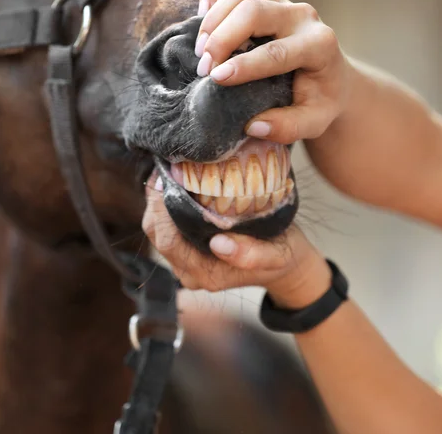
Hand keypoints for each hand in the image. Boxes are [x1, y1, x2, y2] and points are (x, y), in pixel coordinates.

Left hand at [142, 175, 331, 308]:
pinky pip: (166, 227)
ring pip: (157, 230)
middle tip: (164, 167)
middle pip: (156, 234)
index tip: (167, 177)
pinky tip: (174, 183)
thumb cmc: (280, 256)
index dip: (161, 210)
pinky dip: (165, 205)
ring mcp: (186, 262)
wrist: (286, 265)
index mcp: (205, 273)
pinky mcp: (187, 251)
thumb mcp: (276, 255)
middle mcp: (189, 271)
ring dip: (157, 201)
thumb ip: (251, 255)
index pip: (169, 240)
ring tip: (167, 171)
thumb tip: (219, 244)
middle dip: (155, 200)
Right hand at [195, 0, 353, 144]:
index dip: (244, 64)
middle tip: (205, 69)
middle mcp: (302, 17)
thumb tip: (253, 126)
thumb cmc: (320, 101)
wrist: (330, 77)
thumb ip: (288, 127)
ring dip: (214, 19)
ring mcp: (283, 2)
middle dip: (223, 38)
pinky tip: (202, 16)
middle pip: (254, 10)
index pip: (277, 50)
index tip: (217, 79)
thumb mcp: (314, 122)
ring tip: (202, 51)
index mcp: (319, 46)